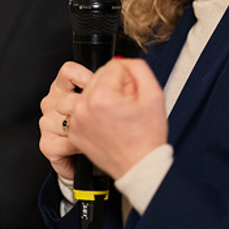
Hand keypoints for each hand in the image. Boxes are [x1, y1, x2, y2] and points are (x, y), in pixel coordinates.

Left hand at [40, 58, 167, 181]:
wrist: (139, 166)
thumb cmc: (147, 137)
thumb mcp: (154, 94)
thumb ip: (137, 68)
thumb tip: (121, 62)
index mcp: (101, 97)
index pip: (113, 66)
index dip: (128, 78)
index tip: (132, 95)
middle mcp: (83, 108)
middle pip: (98, 76)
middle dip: (114, 87)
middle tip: (126, 107)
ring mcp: (76, 121)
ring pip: (90, 91)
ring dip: (102, 97)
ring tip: (116, 115)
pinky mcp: (74, 131)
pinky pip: (83, 108)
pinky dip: (94, 112)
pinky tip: (107, 124)